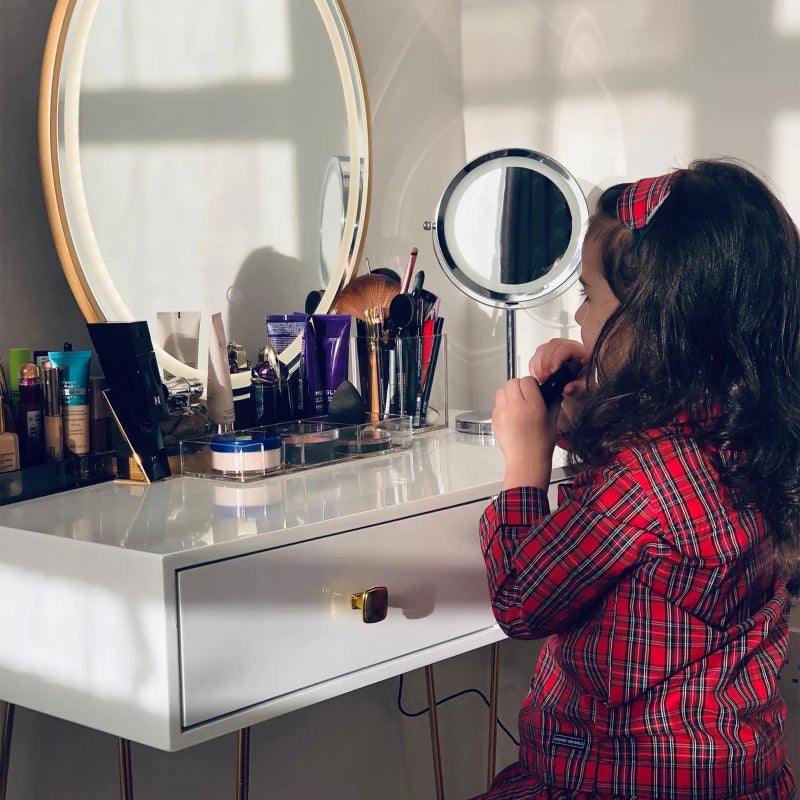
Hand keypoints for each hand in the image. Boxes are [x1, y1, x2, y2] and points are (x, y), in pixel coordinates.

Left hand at [492, 376, 560, 490]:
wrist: (526, 461)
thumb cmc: (540, 446)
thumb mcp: (552, 422)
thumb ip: (553, 405)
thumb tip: (555, 396)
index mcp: (532, 404)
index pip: (527, 381)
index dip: (532, 384)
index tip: (534, 389)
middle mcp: (515, 406)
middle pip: (512, 382)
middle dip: (519, 387)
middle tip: (525, 395)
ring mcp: (503, 413)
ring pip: (501, 391)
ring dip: (508, 394)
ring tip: (516, 404)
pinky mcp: (495, 420)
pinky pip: (496, 405)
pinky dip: (502, 406)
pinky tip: (511, 416)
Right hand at [529, 338, 590, 434]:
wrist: (579, 388)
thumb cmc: (584, 385)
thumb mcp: (585, 389)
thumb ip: (578, 388)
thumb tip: (569, 388)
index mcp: (581, 352)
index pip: (566, 347)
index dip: (556, 358)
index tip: (551, 373)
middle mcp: (568, 348)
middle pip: (552, 345)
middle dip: (545, 362)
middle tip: (544, 378)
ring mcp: (556, 351)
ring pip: (542, 349)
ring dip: (538, 365)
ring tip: (541, 379)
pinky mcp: (547, 356)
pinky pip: (536, 356)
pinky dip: (534, 367)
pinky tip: (539, 377)